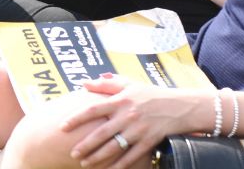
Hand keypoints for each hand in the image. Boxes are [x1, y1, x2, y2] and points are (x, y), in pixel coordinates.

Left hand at [61, 76, 202, 168]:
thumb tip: (84, 83)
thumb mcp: (130, 84)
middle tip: (72, 153)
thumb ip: (107, 84)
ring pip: (114, 147)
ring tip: (84, 163)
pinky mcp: (149, 141)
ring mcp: (138, 130)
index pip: (93, 109)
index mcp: (120, 100)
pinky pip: (131, 156)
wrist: (180, 106)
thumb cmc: (151, 94)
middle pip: (101, 133)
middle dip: (85, 145)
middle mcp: (127, 116)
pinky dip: (119, 165)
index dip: (76, 118)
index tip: (62, 126)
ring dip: (97, 157)